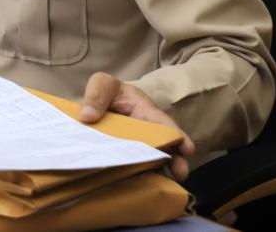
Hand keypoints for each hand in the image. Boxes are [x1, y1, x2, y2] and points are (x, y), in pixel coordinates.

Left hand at [77, 72, 195, 180]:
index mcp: (145, 113)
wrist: (94, 108)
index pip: (163, 124)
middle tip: (181, 173)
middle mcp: (145, 134)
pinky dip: (136, 180)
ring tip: (163, 187)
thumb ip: (97, 94)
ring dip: (157, 174)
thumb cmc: (106, 93)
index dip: (177, 136)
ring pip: (150, 163)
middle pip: (164, 148)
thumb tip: (87, 116)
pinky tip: (137, 191)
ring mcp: (136, 150)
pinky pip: (133, 172)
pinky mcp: (124, 162)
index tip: (187, 148)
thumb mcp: (102, 84)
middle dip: (175, 160)